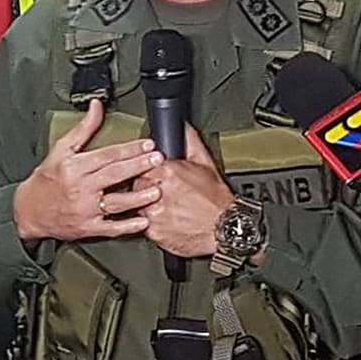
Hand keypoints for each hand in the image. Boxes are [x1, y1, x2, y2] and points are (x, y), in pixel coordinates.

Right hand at [14, 99, 162, 242]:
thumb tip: (97, 106)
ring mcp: (85, 210)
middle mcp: (80, 188)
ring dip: (137, 198)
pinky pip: (110, 228)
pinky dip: (127, 226)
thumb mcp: (61, 149)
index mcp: (74, 167)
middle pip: (114, 175)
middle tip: (158, 160)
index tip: (147, 144)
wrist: (29, 210)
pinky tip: (142, 222)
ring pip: (115, 203)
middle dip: (138, 166)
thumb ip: (83, 128)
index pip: (106, 155)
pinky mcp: (87, 227)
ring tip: (155, 191)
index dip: (129, 149)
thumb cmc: (46, 179)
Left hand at [140, 125, 234, 256]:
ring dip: (144, 203)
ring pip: (136, 204)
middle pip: (136, 183)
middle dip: (144, 185)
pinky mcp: (153, 231)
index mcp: (166, 172)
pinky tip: (165, 218)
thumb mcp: (206, 163)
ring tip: (164, 205)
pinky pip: (142, 223)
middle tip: (159, 189)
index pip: (140, 164)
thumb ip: (190, 141)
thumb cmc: (216, 200)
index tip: (151, 171)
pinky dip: (150, 221)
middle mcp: (157, 192)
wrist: (225, 229)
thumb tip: (184, 128)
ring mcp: (153, 213)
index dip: (145, 168)